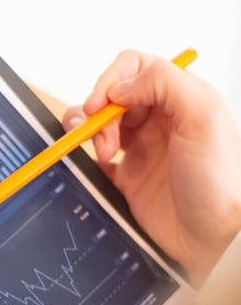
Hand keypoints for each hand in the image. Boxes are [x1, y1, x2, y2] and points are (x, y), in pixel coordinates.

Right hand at [63, 51, 240, 283]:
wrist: (211, 237)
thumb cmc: (218, 181)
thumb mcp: (203, 115)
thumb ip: (164, 83)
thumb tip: (120, 85)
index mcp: (180, 97)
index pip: (136, 68)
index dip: (113, 80)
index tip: (103, 104)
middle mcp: (160, 119)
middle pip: (113, 95)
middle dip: (100, 110)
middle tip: (101, 133)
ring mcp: (142, 148)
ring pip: (100, 123)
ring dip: (91, 131)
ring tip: (103, 153)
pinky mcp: (128, 178)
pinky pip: (96, 158)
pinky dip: (87, 156)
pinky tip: (99, 164)